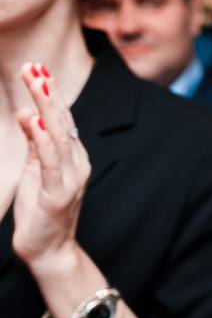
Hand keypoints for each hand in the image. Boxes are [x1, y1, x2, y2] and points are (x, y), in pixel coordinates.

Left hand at [12, 63, 90, 275]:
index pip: (61, 119)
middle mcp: (77, 163)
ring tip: (36, 83)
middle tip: (35, 67)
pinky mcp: (59, 193)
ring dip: (47, 107)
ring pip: (59, 135)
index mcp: (72, 157)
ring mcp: (70, 178)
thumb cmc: (40, 211)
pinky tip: (35, 121)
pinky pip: (51, 161)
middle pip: (63, 121)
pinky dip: (43, 139)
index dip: (50, 94)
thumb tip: (30, 114)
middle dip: (48, 93)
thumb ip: (36, 144)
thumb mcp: (35, 171)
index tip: (37, 69)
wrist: (48, 250)